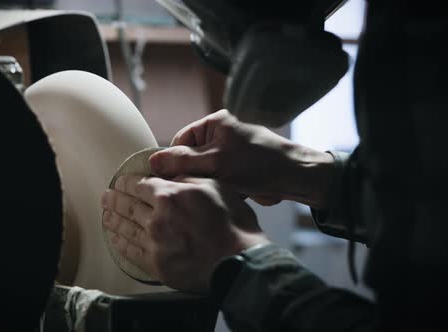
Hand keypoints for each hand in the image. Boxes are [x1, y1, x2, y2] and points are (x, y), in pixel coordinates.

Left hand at [101, 175, 269, 292]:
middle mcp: (157, 217)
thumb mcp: (215, 187)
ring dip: (113, 220)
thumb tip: (170, 175)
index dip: (127, 182)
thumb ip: (188, 178)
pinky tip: (114, 240)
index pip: (140, 184)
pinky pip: (131, 252)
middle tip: (105, 197)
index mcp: (170, 195)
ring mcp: (154, 242)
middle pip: (128, 205)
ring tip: (105, 216)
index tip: (120, 182)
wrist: (238, 261)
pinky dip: (120, 244)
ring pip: (126, 228)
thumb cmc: (233, 224)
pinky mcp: (156, 264)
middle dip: (114, 200)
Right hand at [149, 109, 333, 208]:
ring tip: (209, 193)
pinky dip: (216, 190)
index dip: (172, 160)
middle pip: (190, 158)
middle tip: (190, 189)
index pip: (180, 140)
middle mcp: (219, 136)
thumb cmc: (259, 164)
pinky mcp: (236, 171)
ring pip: (202, 172)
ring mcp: (228, 154)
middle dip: (190, 175)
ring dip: (204, 184)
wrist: (295, 178)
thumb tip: (152, 161)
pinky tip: (220, 197)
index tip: (166, 179)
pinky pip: (216, 181)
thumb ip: (183, 162)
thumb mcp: (217, 162)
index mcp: (214, 124)